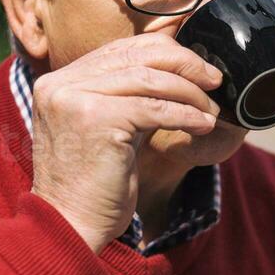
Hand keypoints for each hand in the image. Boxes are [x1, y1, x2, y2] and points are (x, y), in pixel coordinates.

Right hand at [29, 34, 222, 252]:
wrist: (71, 226)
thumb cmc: (95, 185)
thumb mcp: (106, 128)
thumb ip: (126, 97)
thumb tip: (175, 71)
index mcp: (59, 81)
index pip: (120, 48)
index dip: (166, 52)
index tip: (199, 68)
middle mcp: (61, 84)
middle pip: (136, 56)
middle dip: (185, 66)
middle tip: (215, 81)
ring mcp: (75, 99)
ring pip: (150, 80)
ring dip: (190, 93)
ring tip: (211, 109)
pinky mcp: (96, 120)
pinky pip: (155, 109)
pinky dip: (186, 115)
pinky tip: (203, 125)